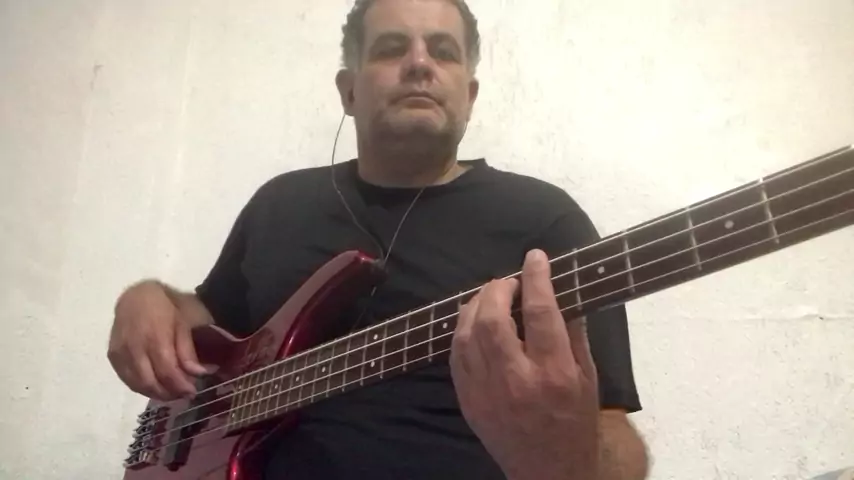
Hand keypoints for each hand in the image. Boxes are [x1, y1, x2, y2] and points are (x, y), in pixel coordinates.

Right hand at [108, 281, 208, 400]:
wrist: (135, 297)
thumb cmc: (164, 309)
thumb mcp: (182, 325)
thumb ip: (187, 351)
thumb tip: (198, 374)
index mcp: (154, 337)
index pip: (166, 371)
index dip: (180, 385)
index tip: (192, 392)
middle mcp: (134, 347)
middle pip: (150, 381)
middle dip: (169, 393)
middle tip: (183, 395)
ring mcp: (120, 352)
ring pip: (137, 384)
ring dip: (155, 393)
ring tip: (171, 393)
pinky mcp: (112, 356)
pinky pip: (126, 379)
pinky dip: (141, 387)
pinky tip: (154, 387)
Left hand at [450, 249, 600, 479]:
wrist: (548, 473)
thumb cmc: (575, 423)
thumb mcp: (588, 378)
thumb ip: (574, 334)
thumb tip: (561, 294)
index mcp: (554, 374)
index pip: (541, 313)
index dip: (536, 278)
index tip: (535, 257)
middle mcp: (517, 380)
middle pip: (493, 320)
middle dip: (497, 290)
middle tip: (508, 282)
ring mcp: (487, 392)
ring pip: (466, 335)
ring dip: (475, 306)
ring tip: (489, 297)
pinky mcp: (468, 401)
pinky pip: (455, 355)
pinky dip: (462, 331)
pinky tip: (473, 322)